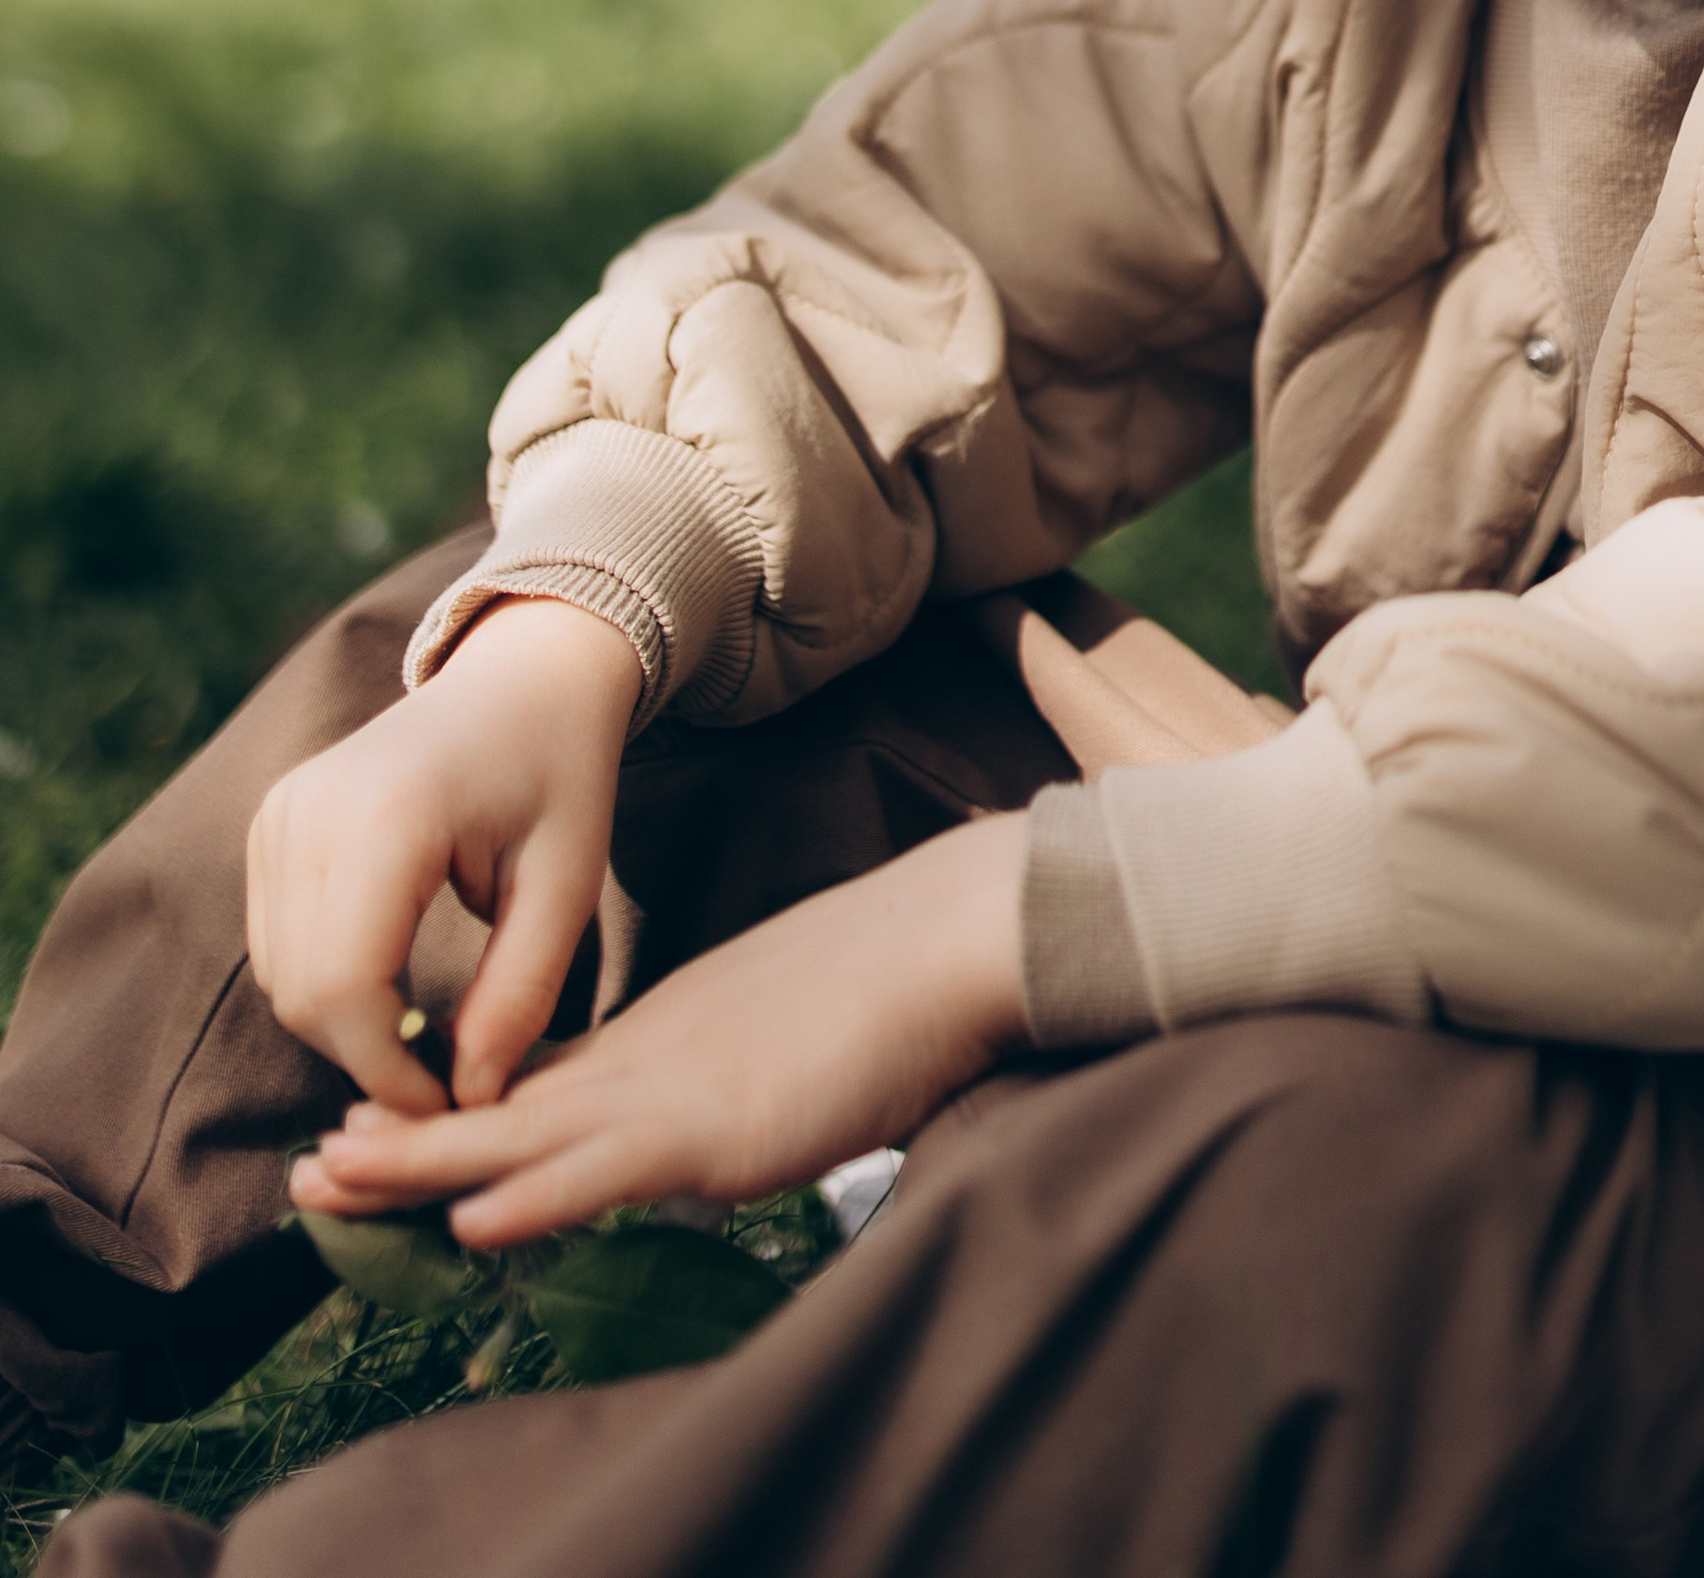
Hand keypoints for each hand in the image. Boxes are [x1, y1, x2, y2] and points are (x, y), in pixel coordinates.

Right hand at [248, 597, 642, 1115]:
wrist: (524, 677)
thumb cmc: (558, 773)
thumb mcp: (568, 883)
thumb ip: (520, 993)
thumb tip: (467, 1100)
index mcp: (389, 813)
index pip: (345, 986)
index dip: (388, 1069)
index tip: (450, 1101)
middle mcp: (312, 807)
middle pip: (304, 992)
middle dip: (368, 1057)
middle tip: (445, 1077)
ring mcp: (281, 810)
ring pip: (280, 977)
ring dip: (345, 1026)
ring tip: (428, 1030)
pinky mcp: (271, 820)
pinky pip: (275, 942)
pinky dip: (326, 984)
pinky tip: (394, 982)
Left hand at [286, 812, 1030, 1246]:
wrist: (946, 935)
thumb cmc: (881, 982)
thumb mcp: (771, 1028)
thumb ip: (719, 1071)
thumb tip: (698, 1122)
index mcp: (660, 1033)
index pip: (533, 1082)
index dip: (447, 1111)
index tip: (362, 1128)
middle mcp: (647, 1056)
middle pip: (501, 1106)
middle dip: (398, 1142)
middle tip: (305, 1164)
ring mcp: (676, 1089)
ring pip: (524, 1136)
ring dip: (422, 1166)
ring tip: (332, 1179)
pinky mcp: (719, 1128)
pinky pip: (609, 1170)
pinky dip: (537, 1197)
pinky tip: (476, 1220)